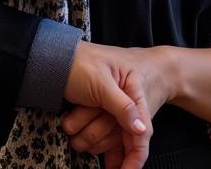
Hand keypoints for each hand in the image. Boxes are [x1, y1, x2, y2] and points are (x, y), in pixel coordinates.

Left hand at [63, 41, 162, 168]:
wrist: (69, 53)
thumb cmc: (89, 60)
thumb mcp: (103, 81)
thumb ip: (122, 105)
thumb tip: (141, 130)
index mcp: (133, 94)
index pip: (141, 133)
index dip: (135, 158)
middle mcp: (127, 106)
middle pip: (116, 138)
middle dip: (92, 136)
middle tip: (70, 123)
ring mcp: (116, 113)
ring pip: (106, 141)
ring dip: (86, 138)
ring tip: (69, 121)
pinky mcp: (106, 117)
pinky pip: (108, 142)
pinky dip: (100, 150)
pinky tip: (102, 161)